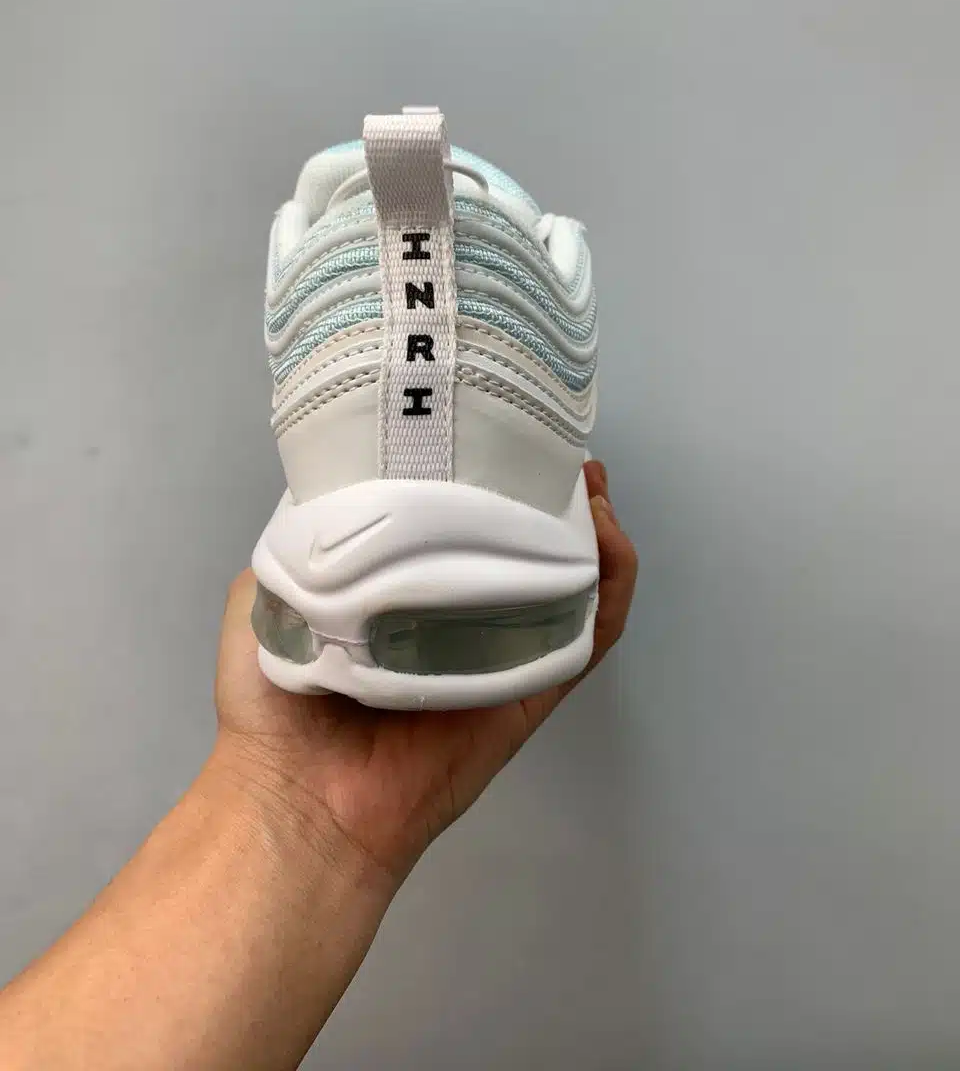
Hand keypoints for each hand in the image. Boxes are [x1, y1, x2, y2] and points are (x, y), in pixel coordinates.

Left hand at [213, 461, 636, 884]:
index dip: (488, 484)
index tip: (496, 437)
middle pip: (526, 553)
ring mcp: (502, 656)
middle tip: (557, 454)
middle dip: (551, 501)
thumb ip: (303, 541)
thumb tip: (339, 484)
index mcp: (405, 598)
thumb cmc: (275, 700)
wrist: (299, 797)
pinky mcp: (533, 691)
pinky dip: (612, 586)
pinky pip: (588, 635)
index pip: (461, 530)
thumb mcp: (269, 593)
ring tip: (592, 486)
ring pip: (570, 587)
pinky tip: (608, 538)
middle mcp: (460, 622)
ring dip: (593, 533)